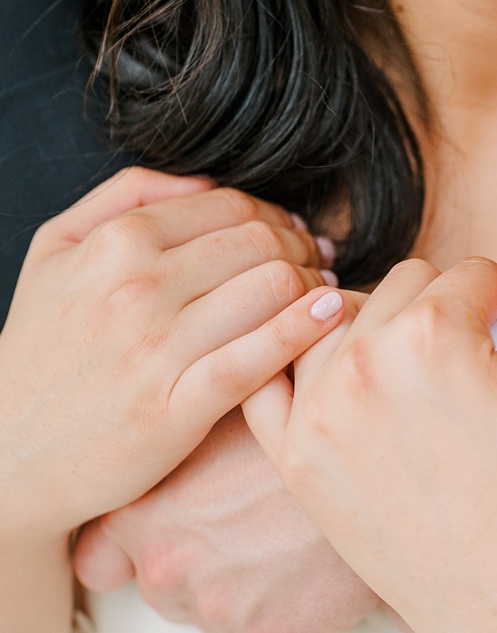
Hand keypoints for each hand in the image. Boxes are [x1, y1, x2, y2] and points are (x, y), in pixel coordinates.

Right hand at [0, 169, 339, 546]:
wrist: (8, 451)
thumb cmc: (41, 349)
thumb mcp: (55, 252)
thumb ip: (124, 197)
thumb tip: (205, 180)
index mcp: (112, 244)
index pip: (231, 207)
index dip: (278, 216)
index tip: (294, 234)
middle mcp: (134, 288)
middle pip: (262, 243)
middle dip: (303, 247)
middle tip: (317, 263)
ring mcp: (156, 348)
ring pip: (274, 288)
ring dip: (312, 285)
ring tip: (319, 295)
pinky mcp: (177, 406)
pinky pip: (261, 355)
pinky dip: (305, 328)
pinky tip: (329, 314)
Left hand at [74, 409, 374, 632]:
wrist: (379, 456)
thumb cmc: (300, 426)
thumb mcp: (216, 418)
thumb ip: (167, 455)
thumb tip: (145, 452)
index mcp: (142, 517)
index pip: (97, 565)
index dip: (126, 554)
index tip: (153, 544)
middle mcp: (168, 568)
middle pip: (163, 592)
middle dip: (199, 569)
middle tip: (251, 529)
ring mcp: (219, 607)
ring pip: (216, 615)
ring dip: (245, 591)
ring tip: (288, 542)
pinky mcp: (271, 632)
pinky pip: (269, 629)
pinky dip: (290, 606)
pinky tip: (313, 564)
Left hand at [245, 232, 496, 632]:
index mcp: (433, 337)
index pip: (469, 273)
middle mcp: (361, 365)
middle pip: (404, 286)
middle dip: (446, 311)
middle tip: (480, 365)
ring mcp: (316, 412)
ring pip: (340, 322)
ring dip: (379, 331)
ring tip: (421, 375)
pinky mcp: (292, 456)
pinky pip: (270, 379)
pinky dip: (296, 364)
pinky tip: (339, 376)